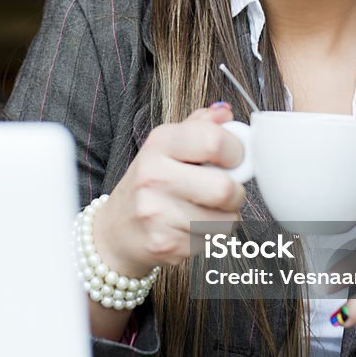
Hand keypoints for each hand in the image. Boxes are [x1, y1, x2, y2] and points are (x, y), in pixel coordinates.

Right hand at [93, 104, 246, 278]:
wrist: (118, 229)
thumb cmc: (152, 183)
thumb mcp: (168, 146)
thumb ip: (200, 126)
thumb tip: (226, 113)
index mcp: (160, 143)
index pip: (213, 140)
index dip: (236, 152)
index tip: (233, 159)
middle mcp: (154, 176)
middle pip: (224, 188)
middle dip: (235, 193)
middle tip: (224, 191)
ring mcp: (156, 213)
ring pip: (224, 220)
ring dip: (224, 217)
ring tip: (203, 209)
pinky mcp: (163, 244)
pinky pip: (211, 241)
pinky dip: (209, 236)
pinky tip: (190, 227)